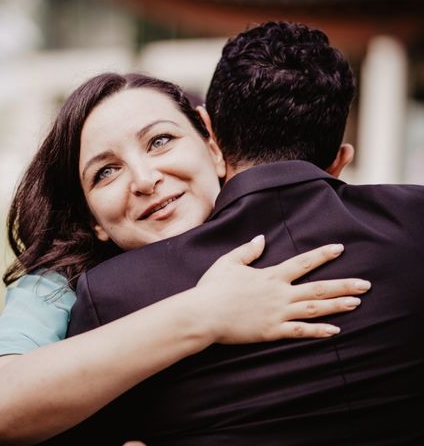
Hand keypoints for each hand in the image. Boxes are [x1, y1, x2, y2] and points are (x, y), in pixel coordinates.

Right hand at [191, 235, 369, 344]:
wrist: (204, 314)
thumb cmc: (212, 287)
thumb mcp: (228, 262)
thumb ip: (248, 250)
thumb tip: (262, 238)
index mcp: (270, 275)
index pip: (303, 262)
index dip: (322, 255)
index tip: (340, 249)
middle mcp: (279, 293)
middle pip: (318, 288)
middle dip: (343, 285)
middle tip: (366, 284)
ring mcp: (278, 313)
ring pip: (315, 309)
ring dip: (337, 305)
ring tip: (356, 302)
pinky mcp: (272, 331)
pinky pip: (300, 331)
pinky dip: (318, 331)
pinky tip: (334, 331)